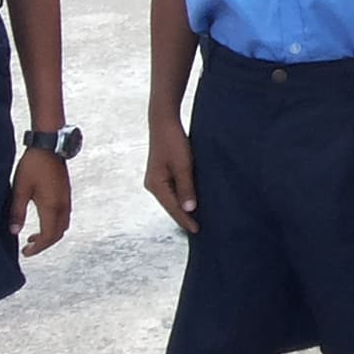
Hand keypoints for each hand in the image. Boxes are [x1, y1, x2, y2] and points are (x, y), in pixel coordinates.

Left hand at [9, 149, 72, 255]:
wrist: (49, 147)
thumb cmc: (33, 166)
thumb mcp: (19, 189)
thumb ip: (17, 212)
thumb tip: (14, 231)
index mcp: (51, 207)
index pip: (48, 236)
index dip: (37, 247)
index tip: (26, 252)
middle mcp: (63, 206)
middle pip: (58, 234)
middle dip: (44, 244)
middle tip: (29, 248)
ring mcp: (66, 199)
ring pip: (62, 226)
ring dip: (50, 235)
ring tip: (34, 237)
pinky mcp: (66, 194)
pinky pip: (64, 217)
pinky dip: (54, 225)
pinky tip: (43, 221)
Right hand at [144, 113, 197, 231]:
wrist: (164, 123)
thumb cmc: (173, 142)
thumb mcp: (183, 166)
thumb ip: (187, 188)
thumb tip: (189, 209)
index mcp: (156, 185)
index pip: (173, 208)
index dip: (185, 220)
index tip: (197, 230)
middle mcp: (153, 185)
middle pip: (170, 206)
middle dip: (184, 216)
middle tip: (199, 228)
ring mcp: (157, 179)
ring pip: (171, 199)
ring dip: (183, 207)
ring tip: (198, 218)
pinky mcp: (162, 174)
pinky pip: (173, 190)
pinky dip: (182, 197)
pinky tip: (192, 201)